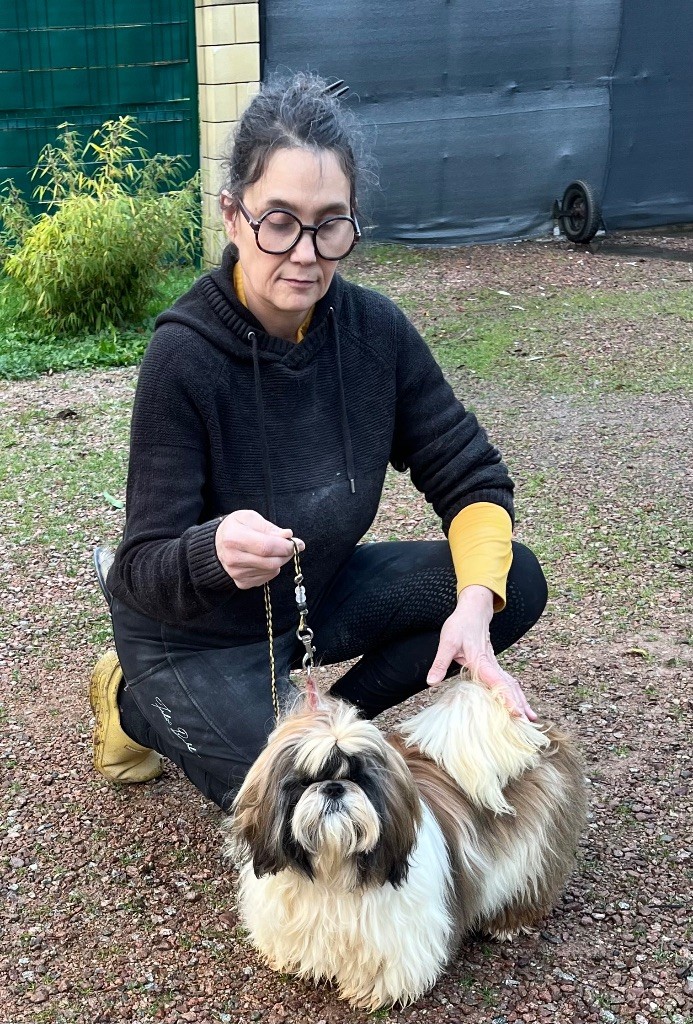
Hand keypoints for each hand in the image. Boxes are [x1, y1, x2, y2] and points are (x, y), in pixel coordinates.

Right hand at [215, 510, 303, 589]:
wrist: (218, 544)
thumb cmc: (236, 527)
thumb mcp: (250, 518)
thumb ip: (270, 527)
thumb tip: (288, 536)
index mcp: (233, 538)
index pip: (266, 547)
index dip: (285, 546)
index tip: (297, 543)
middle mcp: (233, 558)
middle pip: (271, 562)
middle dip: (286, 554)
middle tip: (290, 546)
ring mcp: (236, 573)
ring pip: (271, 571)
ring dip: (279, 560)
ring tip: (274, 550)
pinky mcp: (241, 583)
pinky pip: (266, 578)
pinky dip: (271, 569)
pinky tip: (264, 559)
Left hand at [426, 584, 536, 719]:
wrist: (473, 611)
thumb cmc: (460, 625)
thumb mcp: (446, 642)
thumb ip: (440, 663)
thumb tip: (431, 682)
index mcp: (481, 660)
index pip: (497, 682)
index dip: (507, 698)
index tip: (516, 712)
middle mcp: (492, 664)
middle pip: (510, 686)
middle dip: (520, 704)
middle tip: (528, 723)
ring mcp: (496, 664)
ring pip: (512, 684)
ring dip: (521, 700)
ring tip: (530, 718)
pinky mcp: (495, 665)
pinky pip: (508, 681)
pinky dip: (516, 693)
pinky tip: (520, 704)